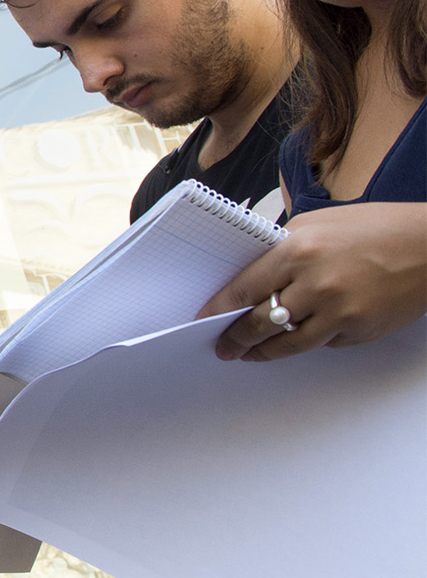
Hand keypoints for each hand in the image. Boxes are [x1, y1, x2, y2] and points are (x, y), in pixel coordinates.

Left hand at [201, 203, 426, 360]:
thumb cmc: (376, 228)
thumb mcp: (318, 224)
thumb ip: (281, 249)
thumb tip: (249, 275)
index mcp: (299, 251)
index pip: (243, 289)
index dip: (218, 309)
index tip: (201, 320)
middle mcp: (317, 285)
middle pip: (261, 323)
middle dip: (237, 338)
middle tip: (224, 347)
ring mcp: (341, 313)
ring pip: (289, 344)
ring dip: (265, 351)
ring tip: (251, 353)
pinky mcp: (361, 332)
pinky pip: (323, 344)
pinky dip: (309, 341)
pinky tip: (300, 337)